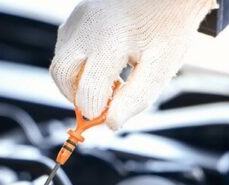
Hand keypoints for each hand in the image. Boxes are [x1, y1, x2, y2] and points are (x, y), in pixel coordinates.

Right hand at [50, 0, 216, 129]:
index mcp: (111, 40)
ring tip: (108, 81)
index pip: (87, 91)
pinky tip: (103, 65)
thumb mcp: (160, 68)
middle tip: (101, 103)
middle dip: (76, 97)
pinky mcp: (76, 16)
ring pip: (60, 63)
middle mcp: (87, 26)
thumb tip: (111, 124)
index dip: (95, 111)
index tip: (108, 115)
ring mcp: (78, 18)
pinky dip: (78, 66)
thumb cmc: (168, 30)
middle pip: (62, 75)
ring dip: (76, 82)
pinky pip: (65, 49)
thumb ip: (136, 98)